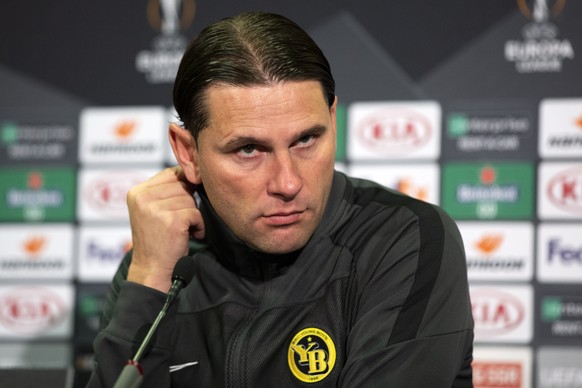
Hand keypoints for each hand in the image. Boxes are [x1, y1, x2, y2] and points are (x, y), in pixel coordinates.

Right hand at [126, 166, 203, 292]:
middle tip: (179, 222)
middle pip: (182, 185)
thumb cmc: (157, 240)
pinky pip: (196, 213)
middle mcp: (143, 197)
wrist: (152, 269)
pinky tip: (189, 235)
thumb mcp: (152, 210)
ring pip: (190, 199)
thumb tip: (193, 171)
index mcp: (136, 192)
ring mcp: (156, 208)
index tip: (183, 202)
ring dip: (192, 216)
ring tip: (181, 230)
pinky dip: (198, 226)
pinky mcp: (171, 220)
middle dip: (187, 203)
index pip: (170, 173)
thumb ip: (165, 190)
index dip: (184, 185)